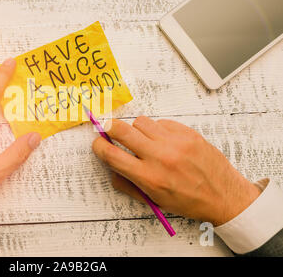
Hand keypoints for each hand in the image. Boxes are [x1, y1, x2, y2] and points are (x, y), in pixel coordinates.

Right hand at [92, 117, 260, 225]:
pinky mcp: (187, 133)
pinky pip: (161, 122)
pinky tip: (162, 140)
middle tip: (109, 130)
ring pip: (140, 122)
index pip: (111, 154)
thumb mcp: (154, 200)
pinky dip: (156, 129)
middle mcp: (159, 156)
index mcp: (148, 177)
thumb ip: (127, 184)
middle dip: (109, 127)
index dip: (98, 146)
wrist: (223, 195)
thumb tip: (111, 165)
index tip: (98, 144)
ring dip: (135, 129)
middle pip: (121, 129)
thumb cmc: (189, 201)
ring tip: (143, 140)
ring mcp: (174, 142)